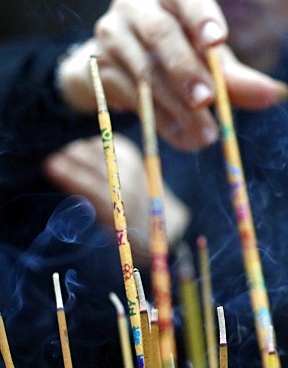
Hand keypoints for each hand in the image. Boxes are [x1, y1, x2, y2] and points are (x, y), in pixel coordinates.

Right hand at [43, 135, 190, 269]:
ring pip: (108, 151)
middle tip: (54, 160)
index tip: (50, 166)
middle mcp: (133, 187)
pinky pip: (117, 143)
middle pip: (100, 164)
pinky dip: (100, 144)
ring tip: (69, 155)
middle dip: (75, 158)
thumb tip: (57, 170)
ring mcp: (139, 171)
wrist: (158, 220)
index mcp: (122, 210)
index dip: (71, 174)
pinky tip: (88, 149)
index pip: (93, 187)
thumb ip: (86, 196)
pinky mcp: (140, 159)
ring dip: (85, 150)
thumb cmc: (122, 224)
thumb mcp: (103, 219)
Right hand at [56, 0, 287, 150]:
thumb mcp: (211, 62)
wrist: (118, 69)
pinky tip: (185, 140)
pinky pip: (131, 96)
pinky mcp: (97, 67)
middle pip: (161, 34)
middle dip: (187, 69)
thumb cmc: (178, 55)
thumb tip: (277, 94)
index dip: (202, 15)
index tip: (218, 41)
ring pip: (145, 70)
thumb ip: (240, 78)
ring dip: (177, 106)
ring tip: (206, 135)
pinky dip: (161, 121)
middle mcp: (137, 5)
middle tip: (208, 100)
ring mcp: (112, 34)